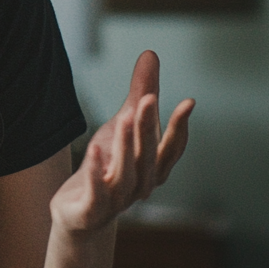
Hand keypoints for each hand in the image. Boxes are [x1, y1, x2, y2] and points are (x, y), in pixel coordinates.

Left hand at [50, 51, 193, 232]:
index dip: (180, 126)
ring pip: (126, 172)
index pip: (171, 148)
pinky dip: (98, 171)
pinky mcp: (91, 210)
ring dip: (127, 145)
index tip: (189, 102)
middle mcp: (141, 185)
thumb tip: (151, 53)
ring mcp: (117, 200)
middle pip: (148, 155)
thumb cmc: (108, 165)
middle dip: (149, 127)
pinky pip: (97, 191)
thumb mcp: (123, 125)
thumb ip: (141, 93)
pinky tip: (96, 149)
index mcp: (153, 168)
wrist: (79, 214)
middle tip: (148, 99)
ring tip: (126, 118)